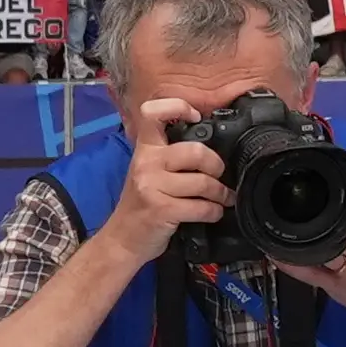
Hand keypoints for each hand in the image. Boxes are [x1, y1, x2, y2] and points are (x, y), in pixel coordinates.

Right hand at [98, 96, 232, 268]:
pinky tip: (212, 214)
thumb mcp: (149, 172)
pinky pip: (201, 207)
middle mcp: (146, 163)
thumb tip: (210, 144)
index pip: (153, 113)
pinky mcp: (160, 210)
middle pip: (195, 151)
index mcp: (145, 149)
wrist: (122, 239)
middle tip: (220, 176)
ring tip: (223, 199)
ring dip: (221, 194)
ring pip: (203, 182)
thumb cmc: (142, 205)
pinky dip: (213, 212)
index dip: (177, 107)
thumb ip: (171, 156)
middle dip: (216, 166)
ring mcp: (151, 186)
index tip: (196, 116)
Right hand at [297, 211, 345, 330]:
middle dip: (314, 228)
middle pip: (329, 218)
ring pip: (338, 214)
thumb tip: (274, 254)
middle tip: (299, 238)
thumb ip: (301, 268)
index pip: (322, 230)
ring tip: (314, 236)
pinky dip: (337, 223)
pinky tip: (330, 231)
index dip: (305, 234)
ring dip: (325, 224)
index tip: (290, 238)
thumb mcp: (328, 286)